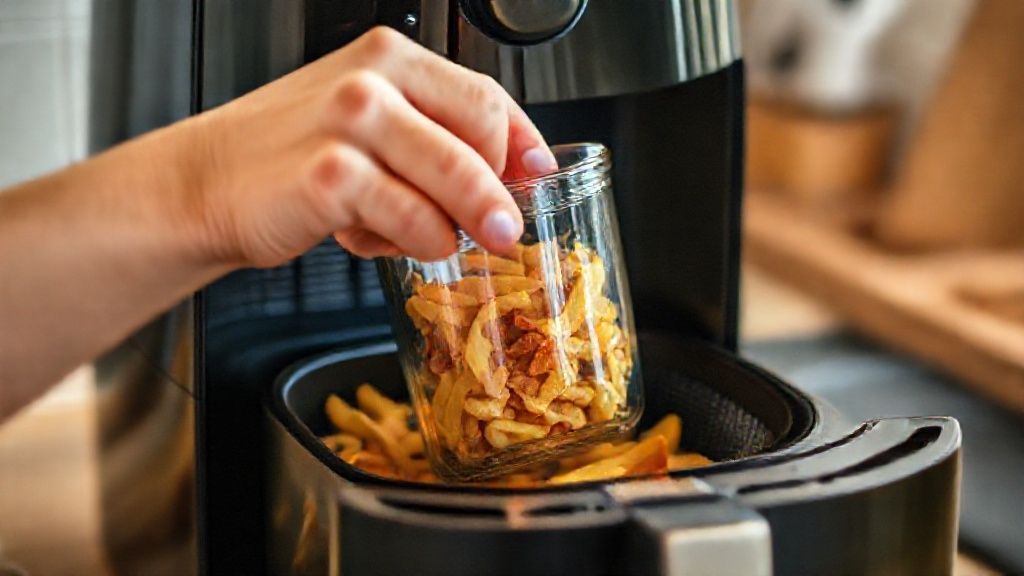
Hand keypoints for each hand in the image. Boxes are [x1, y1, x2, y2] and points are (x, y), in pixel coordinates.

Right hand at [183, 26, 556, 266]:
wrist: (204, 183)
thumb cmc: (289, 157)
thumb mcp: (366, 126)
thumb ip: (431, 136)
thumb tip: (508, 175)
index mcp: (390, 56)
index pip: (485, 95)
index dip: (522, 144)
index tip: (537, 178)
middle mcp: (374, 79)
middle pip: (480, 133)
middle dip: (502, 191)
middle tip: (506, 230)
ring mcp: (352, 122)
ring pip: (455, 178)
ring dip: (465, 223)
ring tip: (446, 242)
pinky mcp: (332, 176)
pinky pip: (412, 219)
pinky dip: (416, 243)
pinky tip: (384, 243)